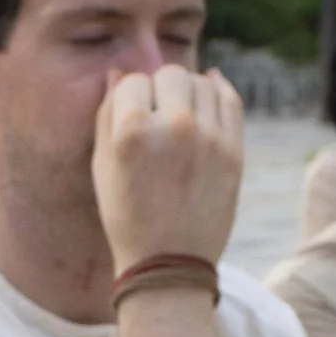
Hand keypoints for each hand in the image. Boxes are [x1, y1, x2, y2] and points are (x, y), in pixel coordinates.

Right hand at [90, 65, 244, 271]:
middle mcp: (174, 127)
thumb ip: (106, 115)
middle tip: (157, 115)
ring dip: (189, 91)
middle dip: (161, 89)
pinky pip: (230, 99)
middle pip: (171, 74)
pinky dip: (218, 91)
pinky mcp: (234, 150)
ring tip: (180, 114)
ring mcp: (209, 138)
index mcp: (132, 132)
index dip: (130, 96)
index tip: (132, 115)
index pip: (133, 81)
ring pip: (202, 82)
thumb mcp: (101, 167)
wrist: (168, 263)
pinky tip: (208, 92)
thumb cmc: (126, 216)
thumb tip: (118, 73)